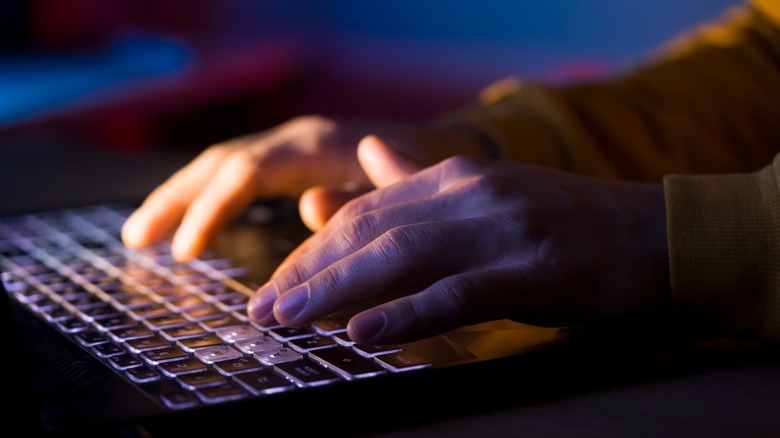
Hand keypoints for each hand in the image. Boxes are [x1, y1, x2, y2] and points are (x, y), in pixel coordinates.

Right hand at [121, 115, 491, 260]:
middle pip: (220, 162)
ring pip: (220, 163)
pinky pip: (236, 171)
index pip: (247, 172)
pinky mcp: (289, 158)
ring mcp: (289, 145)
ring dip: (179, 196)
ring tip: (140, 233)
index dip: (212, 209)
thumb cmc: (424, 174)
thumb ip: (359, 200)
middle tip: (137, 239)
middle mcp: (295, 139)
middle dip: (176, 199)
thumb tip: (308, 208)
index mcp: (317, 146)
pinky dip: (205, 195)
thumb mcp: (399, 192)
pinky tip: (185, 221)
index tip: (186, 250)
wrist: (444, 146)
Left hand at [248, 136, 670, 344]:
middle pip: (369, 230)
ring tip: (289, 319)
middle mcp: (470, 191)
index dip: (313, 247)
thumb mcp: (488, 191)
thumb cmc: (566, 222)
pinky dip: (405, 314)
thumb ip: (420, 178)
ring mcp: (500, 228)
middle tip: (264, 307)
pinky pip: (455, 293)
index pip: (364, 209)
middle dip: (309, 270)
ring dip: (335, 290)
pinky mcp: (531, 269)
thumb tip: (364, 157)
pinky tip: (363, 333)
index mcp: (456, 174)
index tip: (278, 281)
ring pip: (399, 258)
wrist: (656, 235)